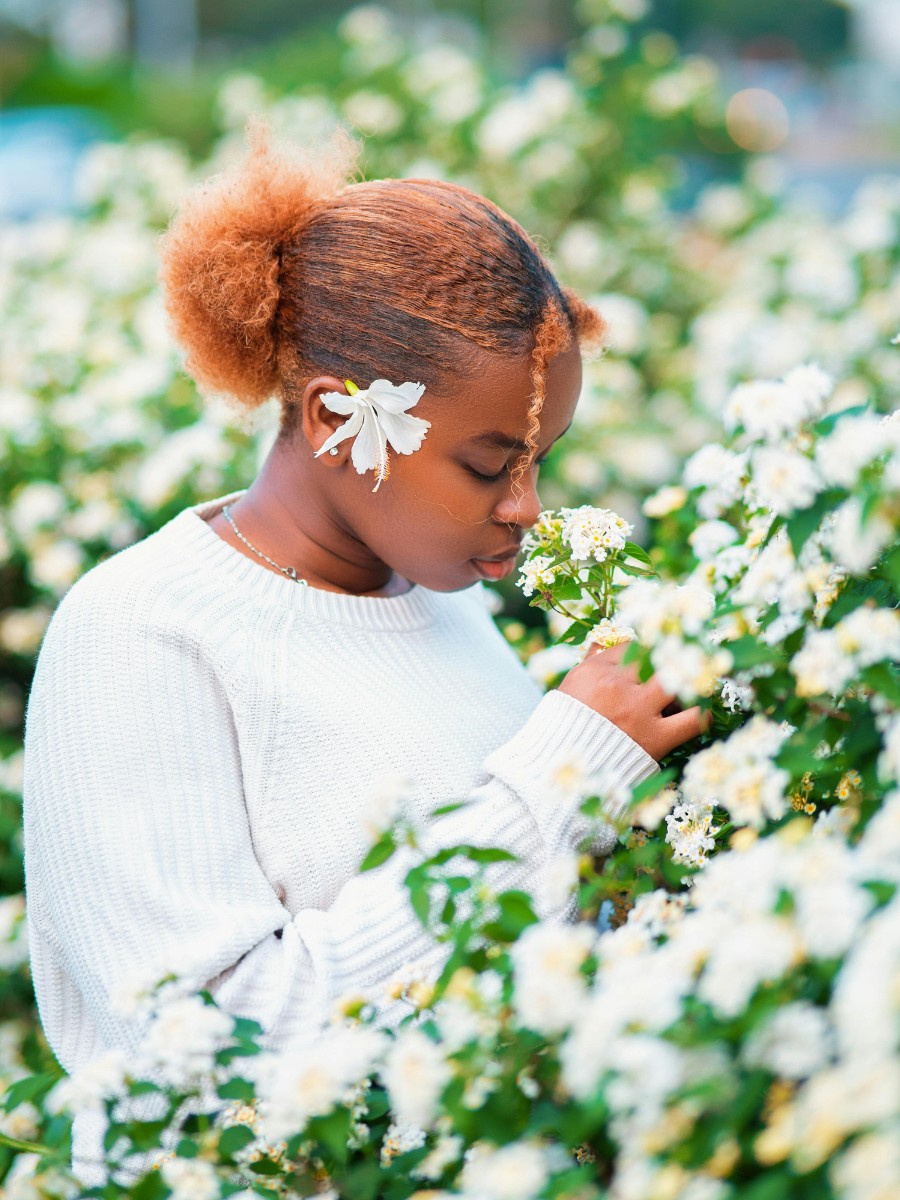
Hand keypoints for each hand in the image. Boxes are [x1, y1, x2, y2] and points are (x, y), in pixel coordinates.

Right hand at [557, 640, 708, 760]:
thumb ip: (591, 664)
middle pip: (658, 657)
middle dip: (670, 661)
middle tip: (678, 668)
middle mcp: (618, 686)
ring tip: (693, 685)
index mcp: (595, 672)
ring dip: (688, 681)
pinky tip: (701, 712)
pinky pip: (694, 718)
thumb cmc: (565, 730)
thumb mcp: (570, 689)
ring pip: (678, 679)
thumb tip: (605, 641)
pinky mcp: (655, 738)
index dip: (646, 654)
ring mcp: (638, 711)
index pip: (632, 647)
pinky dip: (702, 713)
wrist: (562, 774)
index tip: (651, 662)